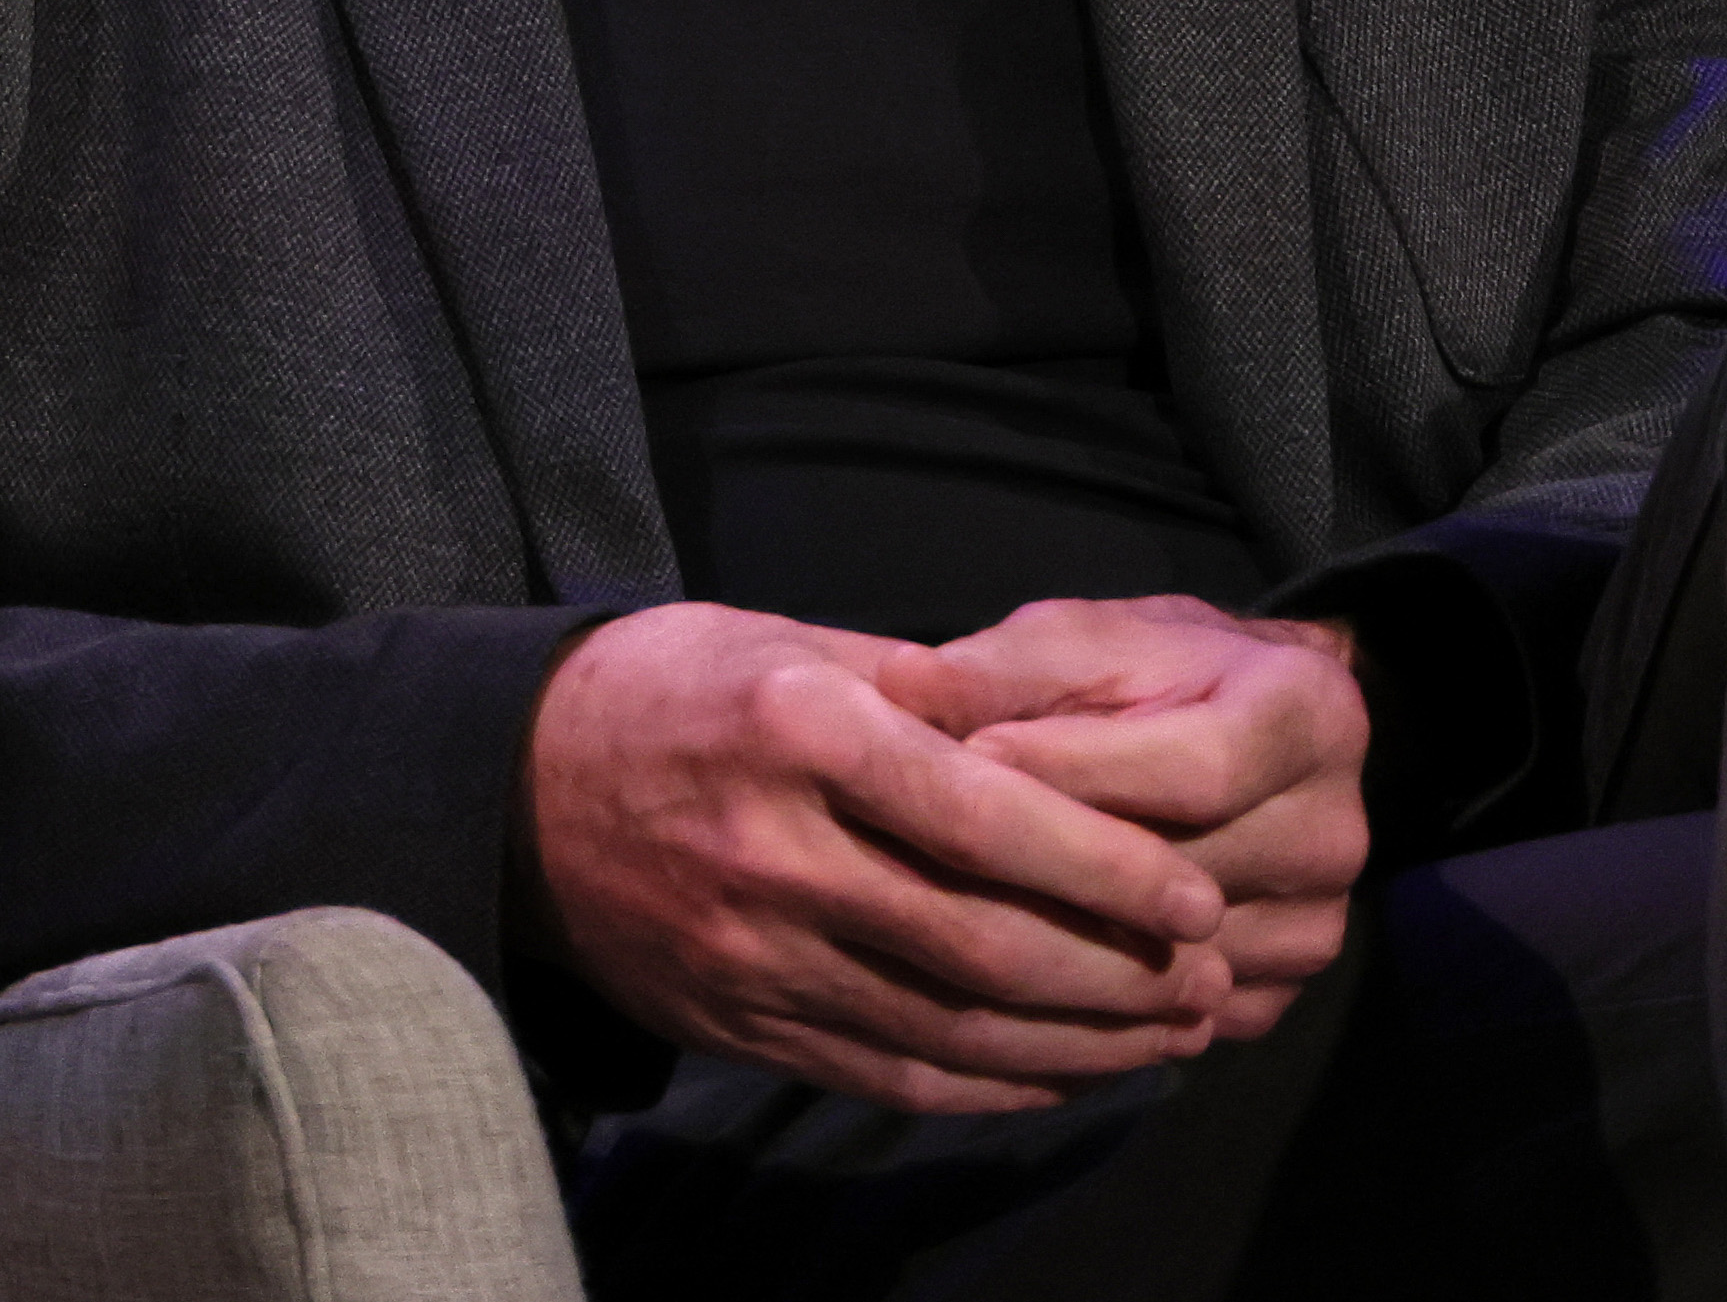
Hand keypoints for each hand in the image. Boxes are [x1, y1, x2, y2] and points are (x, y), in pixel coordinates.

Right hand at [519, 601, 1239, 1114]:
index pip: (982, 818)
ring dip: (1080, 1042)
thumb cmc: (671, 689)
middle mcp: (776, 852)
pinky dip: (994, 1085)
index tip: (1195, 893)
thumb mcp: (785, 641)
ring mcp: (753, 953)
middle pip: (981, 941)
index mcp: (799, 731)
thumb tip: (1064, 726)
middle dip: (1118, 972)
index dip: (1103, 867)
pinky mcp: (740, 1024)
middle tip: (1214, 974)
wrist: (513, 789)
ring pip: (948, 1026)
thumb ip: (922, 689)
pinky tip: (1068, 1070)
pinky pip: (892, 1074)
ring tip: (1172, 1031)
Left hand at [909, 597, 1368, 1046]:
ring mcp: (1317, 927)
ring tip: (949, 917)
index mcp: (1311, 717)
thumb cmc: (1156, 671)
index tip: (962, 764)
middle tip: (930, 855)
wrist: (1244, 733)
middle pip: (1183, 874)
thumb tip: (898, 684)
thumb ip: (1002, 665)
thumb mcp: (1083, 640)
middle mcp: (1337, 833)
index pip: (1192, 769)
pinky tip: (1006, 977)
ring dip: (1060, 943)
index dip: (1074, 771)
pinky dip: (1088, 1002)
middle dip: (1052, 864)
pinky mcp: (1281, 994)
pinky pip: (1172, 1014)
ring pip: (1171, 957)